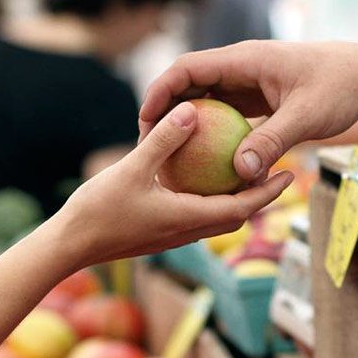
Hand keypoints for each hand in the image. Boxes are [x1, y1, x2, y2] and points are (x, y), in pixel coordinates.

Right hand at [49, 101, 293, 267]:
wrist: (68, 247)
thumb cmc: (98, 211)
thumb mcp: (132, 169)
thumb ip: (163, 141)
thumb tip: (191, 111)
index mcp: (188, 219)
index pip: (241, 208)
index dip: (268, 192)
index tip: (289, 174)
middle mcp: (186, 231)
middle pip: (235, 215)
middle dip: (259, 196)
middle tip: (277, 170)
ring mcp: (172, 235)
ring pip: (215, 217)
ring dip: (235, 198)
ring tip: (245, 171)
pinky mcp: (159, 233)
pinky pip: (194, 215)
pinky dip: (208, 199)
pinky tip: (200, 177)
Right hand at [139, 40, 357, 180]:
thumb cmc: (342, 88)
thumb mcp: (307, 117)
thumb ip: (272, 141)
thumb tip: (240, 172)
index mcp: (245, 60)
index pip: (188, 69)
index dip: (160, 92)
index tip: (145, 122)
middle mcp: (242, 68)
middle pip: (190, 85)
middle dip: (166, 113)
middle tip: (149, 148)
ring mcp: (250, 83)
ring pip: (207, 102)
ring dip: (189, 127)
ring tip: (171, 159)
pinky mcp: (260, 99)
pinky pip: (227, 116)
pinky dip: (214, 136)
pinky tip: (207, 166)